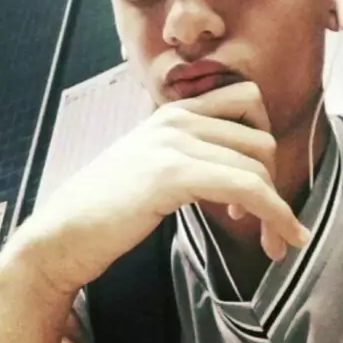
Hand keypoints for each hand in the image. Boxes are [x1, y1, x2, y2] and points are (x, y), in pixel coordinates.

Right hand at [15, 81, 308, 293]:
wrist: (64, 232)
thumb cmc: (109, 208)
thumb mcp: (154, 164)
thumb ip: (191, 155)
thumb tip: (239, 172)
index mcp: (174, 112)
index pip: (248, 100)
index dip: (264, 142)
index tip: (256, 182)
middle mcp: (177, 119)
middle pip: (260, 138)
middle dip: (275, 183)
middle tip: (270, 224)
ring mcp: (174, 143)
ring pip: (258, 166)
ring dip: (278, 209)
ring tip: (272, 242)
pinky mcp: (173, 174)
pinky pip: (247, 188)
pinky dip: (274, 215)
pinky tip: (278, 241)